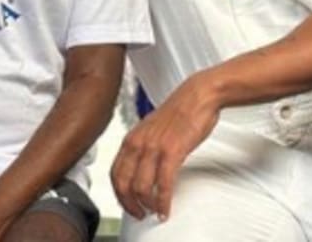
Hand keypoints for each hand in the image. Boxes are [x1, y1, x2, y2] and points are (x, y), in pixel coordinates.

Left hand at [111, 74, 220, 220]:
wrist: (197, 96)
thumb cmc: (178, 112)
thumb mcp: (151, 130)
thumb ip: (142, 147)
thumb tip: (140, 167)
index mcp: (131, 139)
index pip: (114, 173)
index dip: (119, 194)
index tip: (127, 204)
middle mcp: (137, 143)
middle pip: (123, 183)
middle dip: (129, 204)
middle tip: (139, 214)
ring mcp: (153, 148)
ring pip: (140, 186)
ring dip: (146, 205)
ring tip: (154, 212)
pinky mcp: (172, 151)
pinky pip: (162, 183)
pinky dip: (162, 201)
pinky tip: (165, 209)